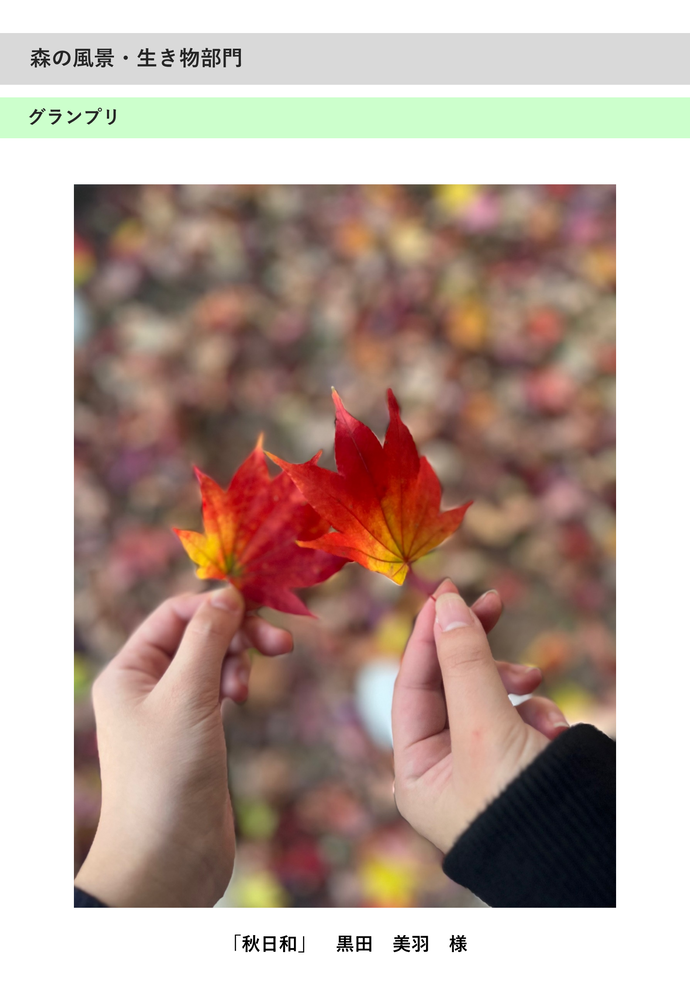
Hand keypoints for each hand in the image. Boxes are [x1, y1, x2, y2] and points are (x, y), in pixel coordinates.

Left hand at [74, 586, 292, 906]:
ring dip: (238, 663)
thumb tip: (228, 592)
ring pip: (212, 662)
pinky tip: (242, 700)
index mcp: (129, 670)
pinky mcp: (195, 734)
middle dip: (238, 635)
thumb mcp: (187, 696)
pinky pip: (218, 690)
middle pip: (199, 635)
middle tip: (281, 645)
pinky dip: (235, 686)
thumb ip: (207, 638)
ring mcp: (172, 711)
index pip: (175, 613)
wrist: (166, 860)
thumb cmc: (166, 774)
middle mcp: (146, 686)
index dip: (217, 605)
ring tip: (245, 691)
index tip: (260, 609)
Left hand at [392, 579, 568, 853]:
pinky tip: (552, 730)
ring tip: (536, 683)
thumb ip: (464, 662)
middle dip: (475, 649)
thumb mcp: (483, 726)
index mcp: (415, 772)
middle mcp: (443, 770)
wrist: (582, 859)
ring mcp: (482, 769)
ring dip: (514, 684)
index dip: (428, 636)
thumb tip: (446, 604)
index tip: (446, 592)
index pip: (411, 686)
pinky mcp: (519, 767)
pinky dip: (537, 714)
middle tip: (493, 602)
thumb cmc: (517, 805)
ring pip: (489, 698)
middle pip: (449, 686)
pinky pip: (521, 720)